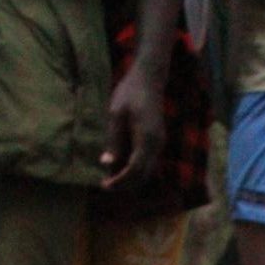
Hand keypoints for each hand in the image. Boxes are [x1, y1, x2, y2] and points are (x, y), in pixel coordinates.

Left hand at [100, 64, 164, 190]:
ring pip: (147, 171)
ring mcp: (159, 144)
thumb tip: (106, 164)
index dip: (120, 181)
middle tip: (106, 185)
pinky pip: (147, 163)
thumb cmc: (130, 92)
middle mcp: (156, 145)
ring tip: (111, 178)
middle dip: (125, 184)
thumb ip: (113, 141)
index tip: (105, 184)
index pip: (134, 169)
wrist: (149, 79)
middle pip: (143, 175)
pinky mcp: (157, 142)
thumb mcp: (116, 115)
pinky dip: (135, 170)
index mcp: (146, 139)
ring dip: (130, 179)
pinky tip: (121, 166)